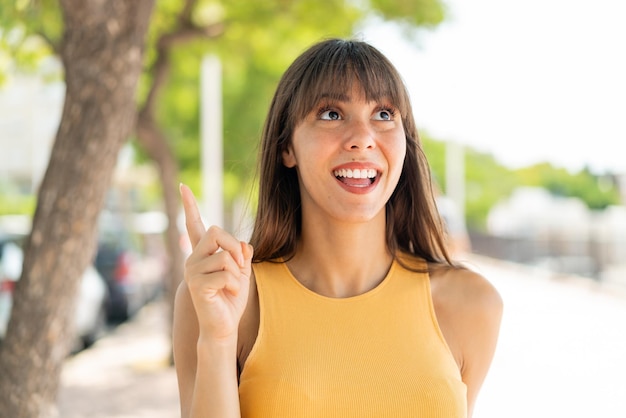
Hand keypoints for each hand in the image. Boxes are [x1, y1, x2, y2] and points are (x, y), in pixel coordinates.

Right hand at [180, 184, 252, 341]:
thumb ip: (242, 256)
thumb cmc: (231, 299)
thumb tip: (245, 245)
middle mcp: (193, 259)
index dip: (189, 206)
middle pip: (216, 231)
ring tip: (232, 286)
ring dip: (237, 272)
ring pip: (224, 255)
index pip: (194, 225)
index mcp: (202, 254)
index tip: (184, 186)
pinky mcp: (196, 285)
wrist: (223, 327)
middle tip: (239, 265)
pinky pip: (226, 273)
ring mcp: (192, 271)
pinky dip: (236, 284)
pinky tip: (230, 294)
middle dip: (234, 246)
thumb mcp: (241, 273)